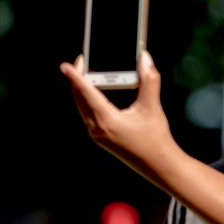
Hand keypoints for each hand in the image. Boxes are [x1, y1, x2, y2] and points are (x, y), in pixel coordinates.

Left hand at [60, 51, 175, 171]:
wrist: (158, 165)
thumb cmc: (156, 137)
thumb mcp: (152, 107)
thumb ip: (149, 80)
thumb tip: (145, 58)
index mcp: (106, 120)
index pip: (86, 93)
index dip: (75, 77)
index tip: (65, 65)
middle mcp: (97, 128)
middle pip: (79, 99)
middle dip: (77, 80)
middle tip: (82, 62)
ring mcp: (97, 134)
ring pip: (82, 107)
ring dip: (82, 90)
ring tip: (86, 74)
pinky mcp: (102, 137)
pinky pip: (88, 114)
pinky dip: (88, 100)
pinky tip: (94, 93)